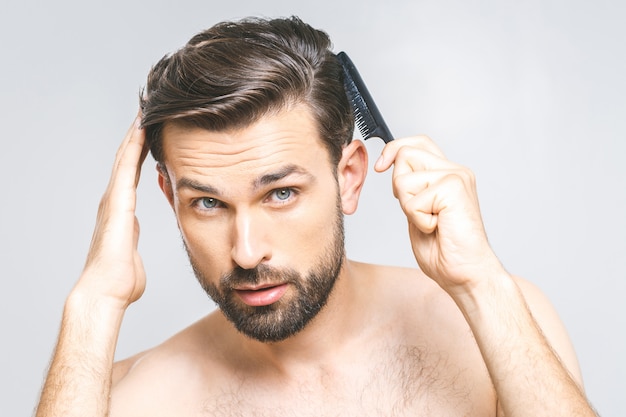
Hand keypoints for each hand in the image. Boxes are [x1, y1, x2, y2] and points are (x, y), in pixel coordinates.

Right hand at [72, 113, 148, 309]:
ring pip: (125, 157)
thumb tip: (128, 250)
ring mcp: (114, 200)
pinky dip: (133, 147)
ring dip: (134, 133)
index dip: (140, 151)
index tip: (151, 131)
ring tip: (145, 109)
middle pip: (126, 159)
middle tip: (147, 109)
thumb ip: (130, 246)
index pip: (132, 173)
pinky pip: (126, 167)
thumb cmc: (120, 281)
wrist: (105, 292)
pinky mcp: (118, 202)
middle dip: (136, 135)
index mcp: (121, 211)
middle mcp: (115, 201)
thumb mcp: (129, 256)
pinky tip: (141, 129)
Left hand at [375, 135, 505, 296]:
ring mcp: (456, 177)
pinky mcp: (453, 188)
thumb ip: (409, 189)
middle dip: (399, 187)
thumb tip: (390, 167)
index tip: (380, 167)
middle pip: (405, 154)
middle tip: (418, 212)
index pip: (417, 143)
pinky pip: (412, 199)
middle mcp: (455, 170)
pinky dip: (417, 219)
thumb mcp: (416, 212)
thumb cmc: (444, 250)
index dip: (394, 149)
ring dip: (409, 208)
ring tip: (431, 223)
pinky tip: (437, 228)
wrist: (465, 273)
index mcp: (447, 174)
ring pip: (404, 179)